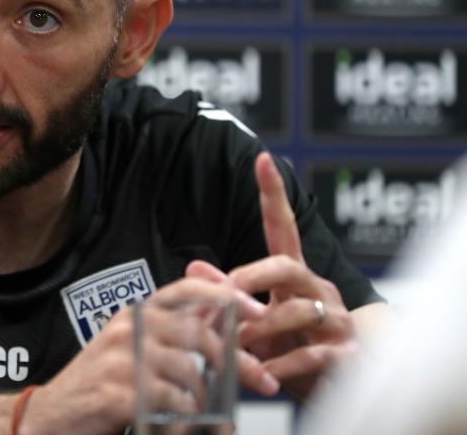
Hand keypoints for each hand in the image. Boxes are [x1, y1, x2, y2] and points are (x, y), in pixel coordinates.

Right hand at [20, 278, 277, 434]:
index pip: (184, 290)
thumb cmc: (99, 385)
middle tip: (262, 380)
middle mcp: (127, 328)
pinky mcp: (117, 391)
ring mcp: (120, 359)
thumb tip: (219, 320)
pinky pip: (173, 402)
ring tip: (209, 413)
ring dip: (210, 398)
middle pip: (198, 334)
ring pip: (190, 372)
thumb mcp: (131, 350)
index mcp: (134, 313)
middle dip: (238, 360)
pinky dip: (188, 418)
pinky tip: (182, 424)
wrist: (53, 416)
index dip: (224, 294)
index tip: (257, 310)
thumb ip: (170, 334)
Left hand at [187, 152, 356, 398]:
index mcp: (294, 273)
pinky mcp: (347, 352)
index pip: (283, 225)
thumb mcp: (260, 315)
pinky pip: (313, 353)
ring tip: (239, 346)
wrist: (344, 381)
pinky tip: (266, 374)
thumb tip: (193, 267)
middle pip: (286, 266)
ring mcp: (336, 318)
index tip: (261, 159)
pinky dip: (283, 365)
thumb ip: (229, 292)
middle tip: (230, 291)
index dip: (273, 193)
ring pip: (297, 311)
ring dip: (262, 329)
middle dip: (254, 275)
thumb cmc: (295, 341)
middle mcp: (318, 287)